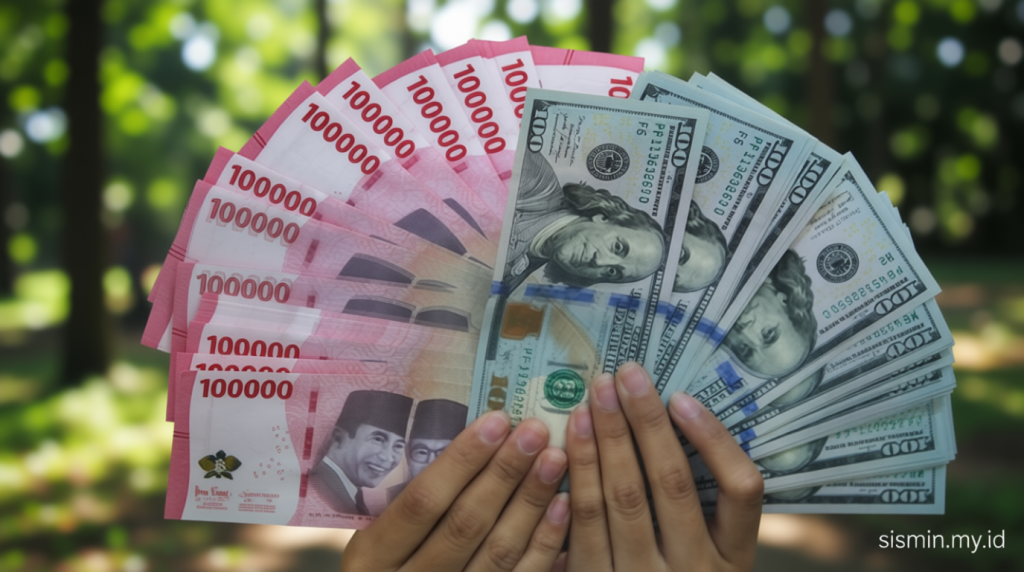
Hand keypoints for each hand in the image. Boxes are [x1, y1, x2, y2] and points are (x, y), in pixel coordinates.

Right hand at [341, 411, 570, 570]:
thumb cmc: (389, 561)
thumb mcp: (379, 535)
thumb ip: (411, 498)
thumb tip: (476, 440)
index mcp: (374, 556)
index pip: (422, 501)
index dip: (461, 460)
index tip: (496, 420)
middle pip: (465, 523)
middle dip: (504, 472)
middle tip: (535, 430)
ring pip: (499, 551)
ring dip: (530, 501)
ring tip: (554, 458)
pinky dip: (545, 542)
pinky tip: (562, 506)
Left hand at [563, 362, 762, 571]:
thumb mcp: (712, 563)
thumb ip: (703, 512)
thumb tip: (679, 423)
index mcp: (735, 563)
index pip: (743, 490)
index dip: (714, 439)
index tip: (683, 396)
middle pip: (671, 484)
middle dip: (643, 423)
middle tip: (622, 375)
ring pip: (622, 503)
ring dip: (603, 444)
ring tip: (590, 401)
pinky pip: (583, 533)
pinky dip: (575, 487)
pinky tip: (566, 449)